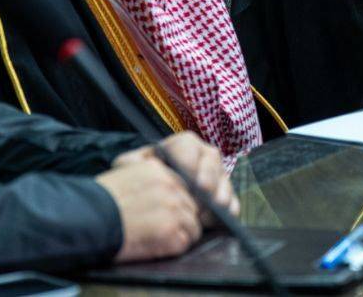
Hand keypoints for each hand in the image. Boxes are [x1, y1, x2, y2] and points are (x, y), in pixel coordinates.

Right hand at [97, 157, 201, 262]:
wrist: (84, 220)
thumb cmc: (97, 203)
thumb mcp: (127, 176)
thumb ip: (153, 181)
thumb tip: (171, 195)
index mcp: (159, 169)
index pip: (185, 186)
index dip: (177, 201)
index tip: (164, 212)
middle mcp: (171, 185)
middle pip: (192, 205)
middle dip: (180, 218)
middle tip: (159, 227)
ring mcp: (173, 208)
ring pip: (193, 224)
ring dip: (180, 233)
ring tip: (156, 237)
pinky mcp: (171, 231)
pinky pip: (186, 242)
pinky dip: (174, 247)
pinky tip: (156, 245)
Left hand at [114, 131, 237, 224]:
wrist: (150, 198)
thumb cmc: (141, 180)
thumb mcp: (131, 169)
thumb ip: (130, 164)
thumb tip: (137, 164)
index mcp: (180, 145)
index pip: (187, 146)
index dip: (190, 163)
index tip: (188, 181)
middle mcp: (201, 155)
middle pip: (211, 160)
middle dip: (210, 179)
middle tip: (205, 196)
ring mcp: (215, 174)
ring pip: (224, 177)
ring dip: (221, 194)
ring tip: (214, 209)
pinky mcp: (224, 192)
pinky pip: (232, 197)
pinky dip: (231, 207)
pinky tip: (225, 216)